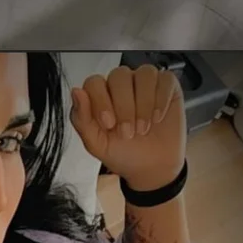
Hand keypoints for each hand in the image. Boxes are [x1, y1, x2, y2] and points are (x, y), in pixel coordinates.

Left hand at [69, 64, 186, 189]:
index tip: (109, 124)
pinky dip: (161, 99)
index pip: (95, 82)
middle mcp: (121, 84)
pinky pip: (164, 79)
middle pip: (119, 76)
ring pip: (143, 74)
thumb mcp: (97, 144)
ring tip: (143, 128)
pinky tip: (158, 117)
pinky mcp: (166, 86)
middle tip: (128, 132)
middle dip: (124, 107)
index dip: (101, 101)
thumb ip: (82, 120)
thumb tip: (76, 92)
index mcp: (101, 95)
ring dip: (144, 104)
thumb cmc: (123, 154)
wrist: (151, 168)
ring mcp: (144, 82)